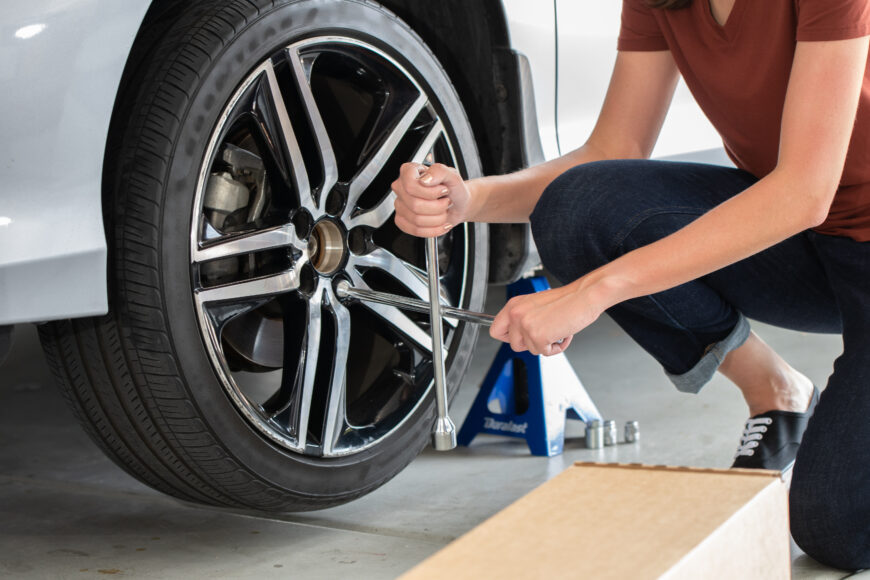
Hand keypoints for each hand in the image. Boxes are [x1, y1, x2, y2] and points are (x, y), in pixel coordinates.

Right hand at [391, 162, 473, 236]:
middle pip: (415, 205)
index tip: (443, 190)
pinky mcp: (402, 220)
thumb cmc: (453, 188)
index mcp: (409, 171)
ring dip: (438, 219)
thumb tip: (424, 179)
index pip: (410, 186)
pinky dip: (433, 230)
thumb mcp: (452, 175)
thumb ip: (439, 171)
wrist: (458, 204)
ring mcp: (400, 205)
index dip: (430, 192)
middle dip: (438, 207)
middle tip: (445, 201)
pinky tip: (440, 223)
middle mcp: (401, 187)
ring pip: (416, 219)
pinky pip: (415, 230)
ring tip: (443, 211)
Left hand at [489, 281, 608, 355]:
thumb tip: (517, 334)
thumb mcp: (536, 305)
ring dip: (546, 344)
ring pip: (531, 350)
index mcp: (514, 305)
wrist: (584, 296)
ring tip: (557, 329)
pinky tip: (563, 333)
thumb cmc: (567, 300)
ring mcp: (526, 326)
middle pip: (514, 345)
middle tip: (545, 332)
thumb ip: (523, 317)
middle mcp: (516, 314)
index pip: (495, 330)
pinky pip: (545, 353)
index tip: (519, 338)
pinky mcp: (538, 336)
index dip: (508, 337)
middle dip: (531, 343)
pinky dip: (557, 347)